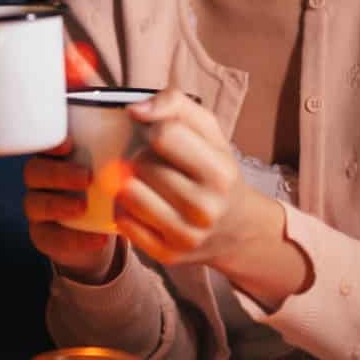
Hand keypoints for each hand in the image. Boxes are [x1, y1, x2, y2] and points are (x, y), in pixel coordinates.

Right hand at [24, 144, 117, 283]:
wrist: (99, 232)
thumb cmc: (106, 191)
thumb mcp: (112, 171)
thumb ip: (119, 151)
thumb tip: (142, 126)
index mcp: (54, 158)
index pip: (44, 146)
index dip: (52, 144)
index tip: (69, 144)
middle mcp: (40, 182)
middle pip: (34, 172)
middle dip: (59, 173)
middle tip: (87, 177)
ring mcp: (38, 210)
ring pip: (36, 204)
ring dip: (59, 204)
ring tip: (83, 207)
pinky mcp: (43, 236)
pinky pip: (51, 237)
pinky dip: (75, 239)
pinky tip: (99, 238)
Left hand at [115, 88, 268, 267]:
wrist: (236, 229)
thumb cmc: (216, 170)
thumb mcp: (209, 130)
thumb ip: (175, 104)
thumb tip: (135, 110)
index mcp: (219, 172)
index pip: (163, 134)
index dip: (154, 127)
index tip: (158, 135)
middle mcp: (205, 208)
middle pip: (141, 164)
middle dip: (140, 156)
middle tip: (153, 162)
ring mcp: (185, 235)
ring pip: (127, 193)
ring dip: (128, 181)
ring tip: (144, 181)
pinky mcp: (166, 255)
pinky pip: (122, 220)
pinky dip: (125, 208)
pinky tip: (141, 204)